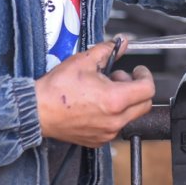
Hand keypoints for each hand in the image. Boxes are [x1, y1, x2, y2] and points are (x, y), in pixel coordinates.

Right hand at [34, 40, 154, 147]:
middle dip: (136, 88)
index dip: (145, 76)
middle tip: (119, 78)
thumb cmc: (57, 89)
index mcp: (115, 100)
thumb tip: (121, 44)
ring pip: (130, 116)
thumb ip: (107, 50)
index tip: (138, 71)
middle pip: (144, 105)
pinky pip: (115, 127)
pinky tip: (96, 104)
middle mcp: (115, 121)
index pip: (148, 89)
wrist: (37, 111)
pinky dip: (112, 115)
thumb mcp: (84, 60)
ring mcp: (107, 133)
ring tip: (103, 91)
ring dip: (124, 102)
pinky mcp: (98, 141)